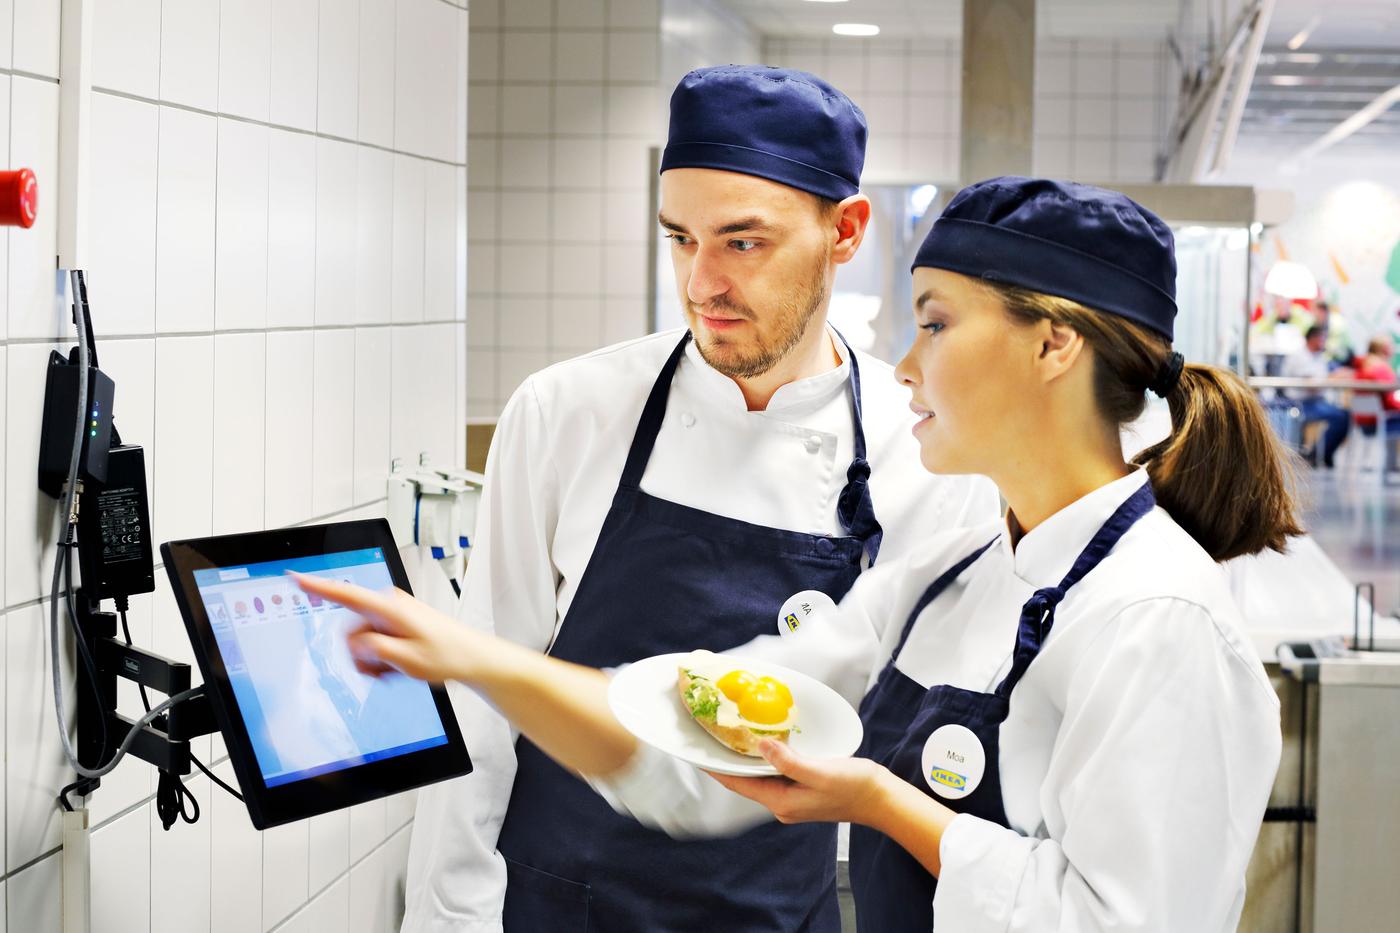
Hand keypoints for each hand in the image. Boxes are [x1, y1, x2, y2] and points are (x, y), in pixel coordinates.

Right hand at [290, 573, 482, 682]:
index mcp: (390, 607)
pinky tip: (398, 664)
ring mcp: (394, 613)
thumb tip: (355, 643)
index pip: (346, 594)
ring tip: (395, 668)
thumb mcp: (406, 660)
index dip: (318, 587)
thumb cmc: (448, 654)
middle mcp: (390, 605)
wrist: (472, 657)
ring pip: (362, 639)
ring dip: (372, 659)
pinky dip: (381, 656)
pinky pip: (375, 640)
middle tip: (384, 670)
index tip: (295, 577)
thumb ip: (374, 649)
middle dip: (361, 655)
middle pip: (351, 630)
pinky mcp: (397, 622)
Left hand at [706, 739, 891, 826]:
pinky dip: (765, 759)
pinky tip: (763, 744)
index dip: (715, 768)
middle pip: (745, 781)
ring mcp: (791, 798)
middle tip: (710, 737)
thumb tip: (761, 746)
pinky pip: (774, 774)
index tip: (696, 753)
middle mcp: (782, 803)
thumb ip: (789, 761)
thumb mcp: (821, 772)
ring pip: (759, 777)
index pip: (738, 783)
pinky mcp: (801, 790)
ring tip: (729, 737)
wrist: (881, 800)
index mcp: (781, 801)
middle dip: (726, 761)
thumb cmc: (854, 787)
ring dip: (745, 759)